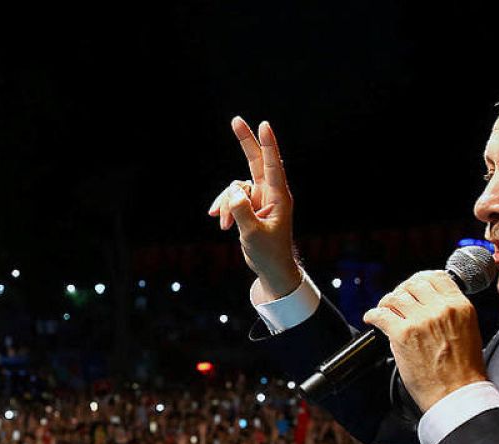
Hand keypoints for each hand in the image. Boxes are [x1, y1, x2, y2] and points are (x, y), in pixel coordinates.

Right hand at [209, 117, 301, 297]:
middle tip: (235, 120)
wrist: (270, 268)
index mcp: (278, 197)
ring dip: (226, 203)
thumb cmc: (268, 253)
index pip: (272, 165)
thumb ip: (243, 212)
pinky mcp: (250, 207)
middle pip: (256, 161)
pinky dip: (225, 209)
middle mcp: (270, 193)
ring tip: (222, 223)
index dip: (268, 144)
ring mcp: (259, 199)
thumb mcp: (253, 234)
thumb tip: (233, 193)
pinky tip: (220, 222)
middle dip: (245, 142)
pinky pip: (233, 198)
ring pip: (236, 187)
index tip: (264, 125)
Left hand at [360, 270, 488, 410]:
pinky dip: (373, 315)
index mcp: (460, 306)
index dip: (421, 279)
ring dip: (387, 302)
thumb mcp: (468, 330)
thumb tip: (431, 303)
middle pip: (413, 284)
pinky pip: (380, 315)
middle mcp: (440, 309)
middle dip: (402, 290)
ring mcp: (420, 320)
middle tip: (397, 300)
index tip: (413, 285)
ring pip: (396, 297)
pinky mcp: (402, 334)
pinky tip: (372, 319)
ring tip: (384, 310)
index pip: (437, 277)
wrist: (457, 393)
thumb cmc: (463, 370)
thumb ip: (452, 313)